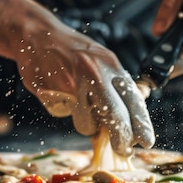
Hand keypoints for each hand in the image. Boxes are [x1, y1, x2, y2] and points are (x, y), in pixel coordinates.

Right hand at [16, 14, 154, 154]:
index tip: (146, 140)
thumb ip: (114, 86)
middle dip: (121, 138)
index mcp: (110, 65)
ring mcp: (71, 85)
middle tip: (123, 148)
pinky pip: (64, 114)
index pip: (133, 99)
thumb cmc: (72, 50)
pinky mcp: (51, 94)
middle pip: (114, 117)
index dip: (141, 123)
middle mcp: (94, 73)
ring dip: (85, 122)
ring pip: (87, 123)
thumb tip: (129, 120)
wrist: (35, 34)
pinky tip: (58, 91)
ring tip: (77, 101)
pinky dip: (63, 109)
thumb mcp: (101, 60)